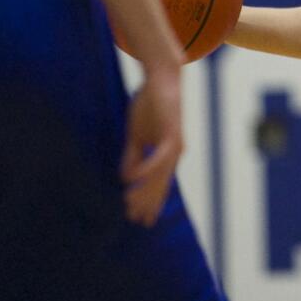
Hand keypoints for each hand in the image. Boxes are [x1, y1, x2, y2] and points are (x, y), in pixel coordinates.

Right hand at [120, 63, 183, 226]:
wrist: (162, 80)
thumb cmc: (150, 106)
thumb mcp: (137, 136)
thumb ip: (133, 156)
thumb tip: (126, 177)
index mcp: (167, 155)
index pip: (158, 184)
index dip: (150, 201)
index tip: (140, 220)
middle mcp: (174, 153)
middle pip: (160, 184)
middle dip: (148, 203)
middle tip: (136, 221)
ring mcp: (175, 145)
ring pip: (160, 175)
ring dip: (145, 191)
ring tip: (129, 205)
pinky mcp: (172, 134)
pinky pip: (160, 156)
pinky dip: (146, 168)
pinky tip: (132, 180)